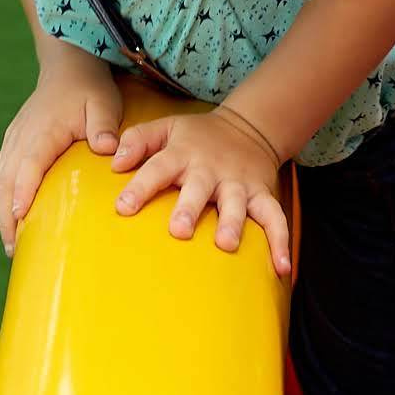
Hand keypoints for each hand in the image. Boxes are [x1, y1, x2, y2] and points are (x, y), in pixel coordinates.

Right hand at [0, 64, 122, 257]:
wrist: (67, 65)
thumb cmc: (88, 88)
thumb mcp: (103, 102)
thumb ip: (104, 126)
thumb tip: (106, 149)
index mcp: (41, 133)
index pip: (28, 168)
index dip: (22, 194)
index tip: (19, 220)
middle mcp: (21, 138)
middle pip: (6, 182)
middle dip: (7, 217)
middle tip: (15, 251)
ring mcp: (14, 140)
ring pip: (0, 181)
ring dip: (2, 212)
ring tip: (12, 244)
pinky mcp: (14, 142)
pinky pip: (3, 173)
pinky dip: (4, 197)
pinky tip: (12, 217)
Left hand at [110, 109, 292, 276]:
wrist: (248, 127)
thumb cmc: (196, 137)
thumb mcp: (166, 128)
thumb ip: (137, 140)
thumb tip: (113, 161)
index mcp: (182, 154)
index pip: (157, 168)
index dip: (140, 187)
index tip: (123, 207)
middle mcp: (211, 169)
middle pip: (200, 187)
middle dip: (190, 208)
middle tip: (179, 231)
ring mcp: (238, 183)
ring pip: (237, 203)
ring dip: (233, 223)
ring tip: (226, 245)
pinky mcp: (261, 194)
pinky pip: (274, 217)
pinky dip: (281, 241)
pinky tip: (281, 268)